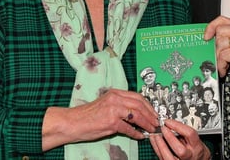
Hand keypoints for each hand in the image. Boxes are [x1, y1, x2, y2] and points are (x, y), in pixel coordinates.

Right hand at [42, 89, 158, 150]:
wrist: (72, 122)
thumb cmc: (88, 115)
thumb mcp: (106, 104)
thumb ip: (120, 105)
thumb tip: (136, 113)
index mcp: (115, 93)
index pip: (137, 96)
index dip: (148, 105)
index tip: (154, 112)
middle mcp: (115, 99)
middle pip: (140, 104)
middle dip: (151, 114)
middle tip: (156, 121)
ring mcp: (113, 110)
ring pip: (137, 115)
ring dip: (147, 123)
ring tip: (152, 129)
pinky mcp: (111, 122)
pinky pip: (128, 128)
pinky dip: (136, 133)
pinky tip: (139, 136)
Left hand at [149, 119, 210, 159]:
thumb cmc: (196, 151)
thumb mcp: (195, 140)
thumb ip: (185, 134)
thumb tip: (171, 125)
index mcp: (197, 147)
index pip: (190, 134)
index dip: (178, 126)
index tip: (168, 121)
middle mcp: (189, 156)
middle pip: (180, 150)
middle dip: (169, 138)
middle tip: (163, 129)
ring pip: (168, 157)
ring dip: (160, 144)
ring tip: (155, 135)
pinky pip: (162, 158)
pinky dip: (157, 148)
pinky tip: (154, 141)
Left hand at [204, 16, 229, 93]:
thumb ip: (228, 43)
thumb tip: (210, 44)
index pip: (222, 20)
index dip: (211, 27)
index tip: (206, 37)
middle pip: (219, 31)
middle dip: (216, 46)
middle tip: (219, 57)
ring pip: (220, 43)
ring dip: (218, 57)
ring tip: (223, 65)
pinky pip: (223, 55)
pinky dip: (221, 65)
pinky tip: (225, 70)